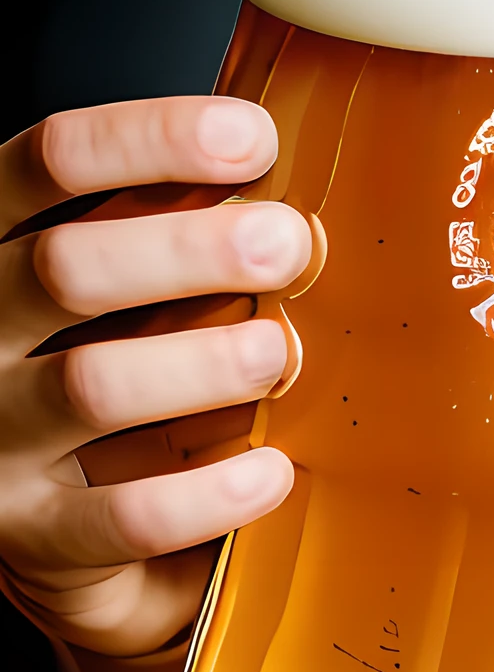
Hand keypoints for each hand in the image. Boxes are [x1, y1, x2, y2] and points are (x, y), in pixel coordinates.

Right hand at [0, 94, 308, 668]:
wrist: (54, 520)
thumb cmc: (107, 355)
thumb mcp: (118, 276)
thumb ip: (169, 222)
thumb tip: (287, 174)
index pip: (50, 159)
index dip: (151, 138)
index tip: (254, 139)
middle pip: (65, 268)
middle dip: (190, 249)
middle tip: (286, 246)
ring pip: (90, 385)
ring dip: (202, 362)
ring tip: (277, 353)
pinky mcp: (28, 534)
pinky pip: (117, 516)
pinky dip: (205, 493)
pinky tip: (271, 473)